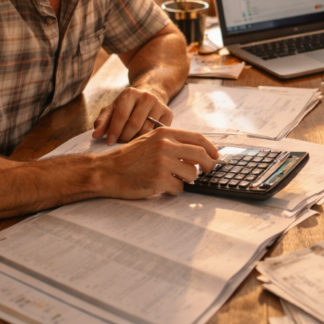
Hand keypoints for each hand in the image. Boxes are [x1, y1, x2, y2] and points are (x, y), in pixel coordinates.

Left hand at [93, 87, 172, 144]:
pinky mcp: (168, 113)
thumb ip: (103, 121)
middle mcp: (147, 97)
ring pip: (146, 131)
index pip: (121, 116)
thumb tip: (95, 135)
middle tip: (120, 143)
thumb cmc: (127, 106)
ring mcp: (159, 104)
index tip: (109, 142)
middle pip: (134, 125)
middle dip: (124, 137)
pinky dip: (149, 139)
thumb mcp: (112, 109)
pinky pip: (157, 133)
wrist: (148, 95)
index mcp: (130, 93)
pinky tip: (143, 140)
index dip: (114, 131)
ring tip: (130, 142)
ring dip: (136, 141)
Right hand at [102, 127, 218, 197]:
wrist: (107, 171)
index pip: (197, 138)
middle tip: (208, 171)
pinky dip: (174, 190)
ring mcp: (162, 162)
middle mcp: (165, 145)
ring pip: (192, 174)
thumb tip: (198, 152)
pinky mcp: (159, 179)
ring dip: (186, 180)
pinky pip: (179, 188)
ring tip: (173, 179)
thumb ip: (172, 143)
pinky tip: (162, 187)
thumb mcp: (150, 141)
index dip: (211, 148)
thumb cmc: (129, 158)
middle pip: (201, 155)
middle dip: (209, 165)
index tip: (216, 156)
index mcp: (164, 133)